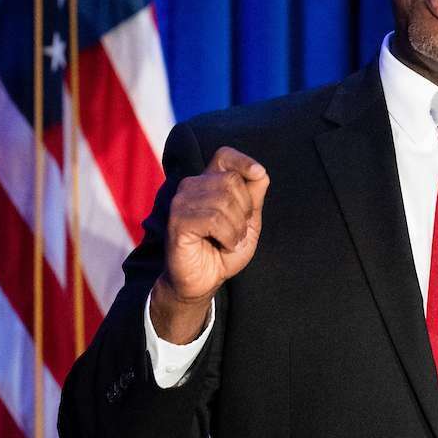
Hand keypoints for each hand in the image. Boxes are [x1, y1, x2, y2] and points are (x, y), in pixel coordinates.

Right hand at [150, 146, 269, 342]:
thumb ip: (254, 198)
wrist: (203, 281)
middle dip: (245, 210)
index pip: (224, 156)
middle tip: (237, 231)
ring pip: (224, 201)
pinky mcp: (177, 221)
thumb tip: (260, 172)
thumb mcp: (248, 223)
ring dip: (236, 228)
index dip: (243, 160)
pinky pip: (213, 219)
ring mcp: (181, 202)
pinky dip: (227, 236)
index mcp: (208, 183)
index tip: (258, 174)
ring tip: (229, 241)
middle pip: (231, 181)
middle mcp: (191, 186)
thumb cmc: (224, 250)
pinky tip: (222, 245)